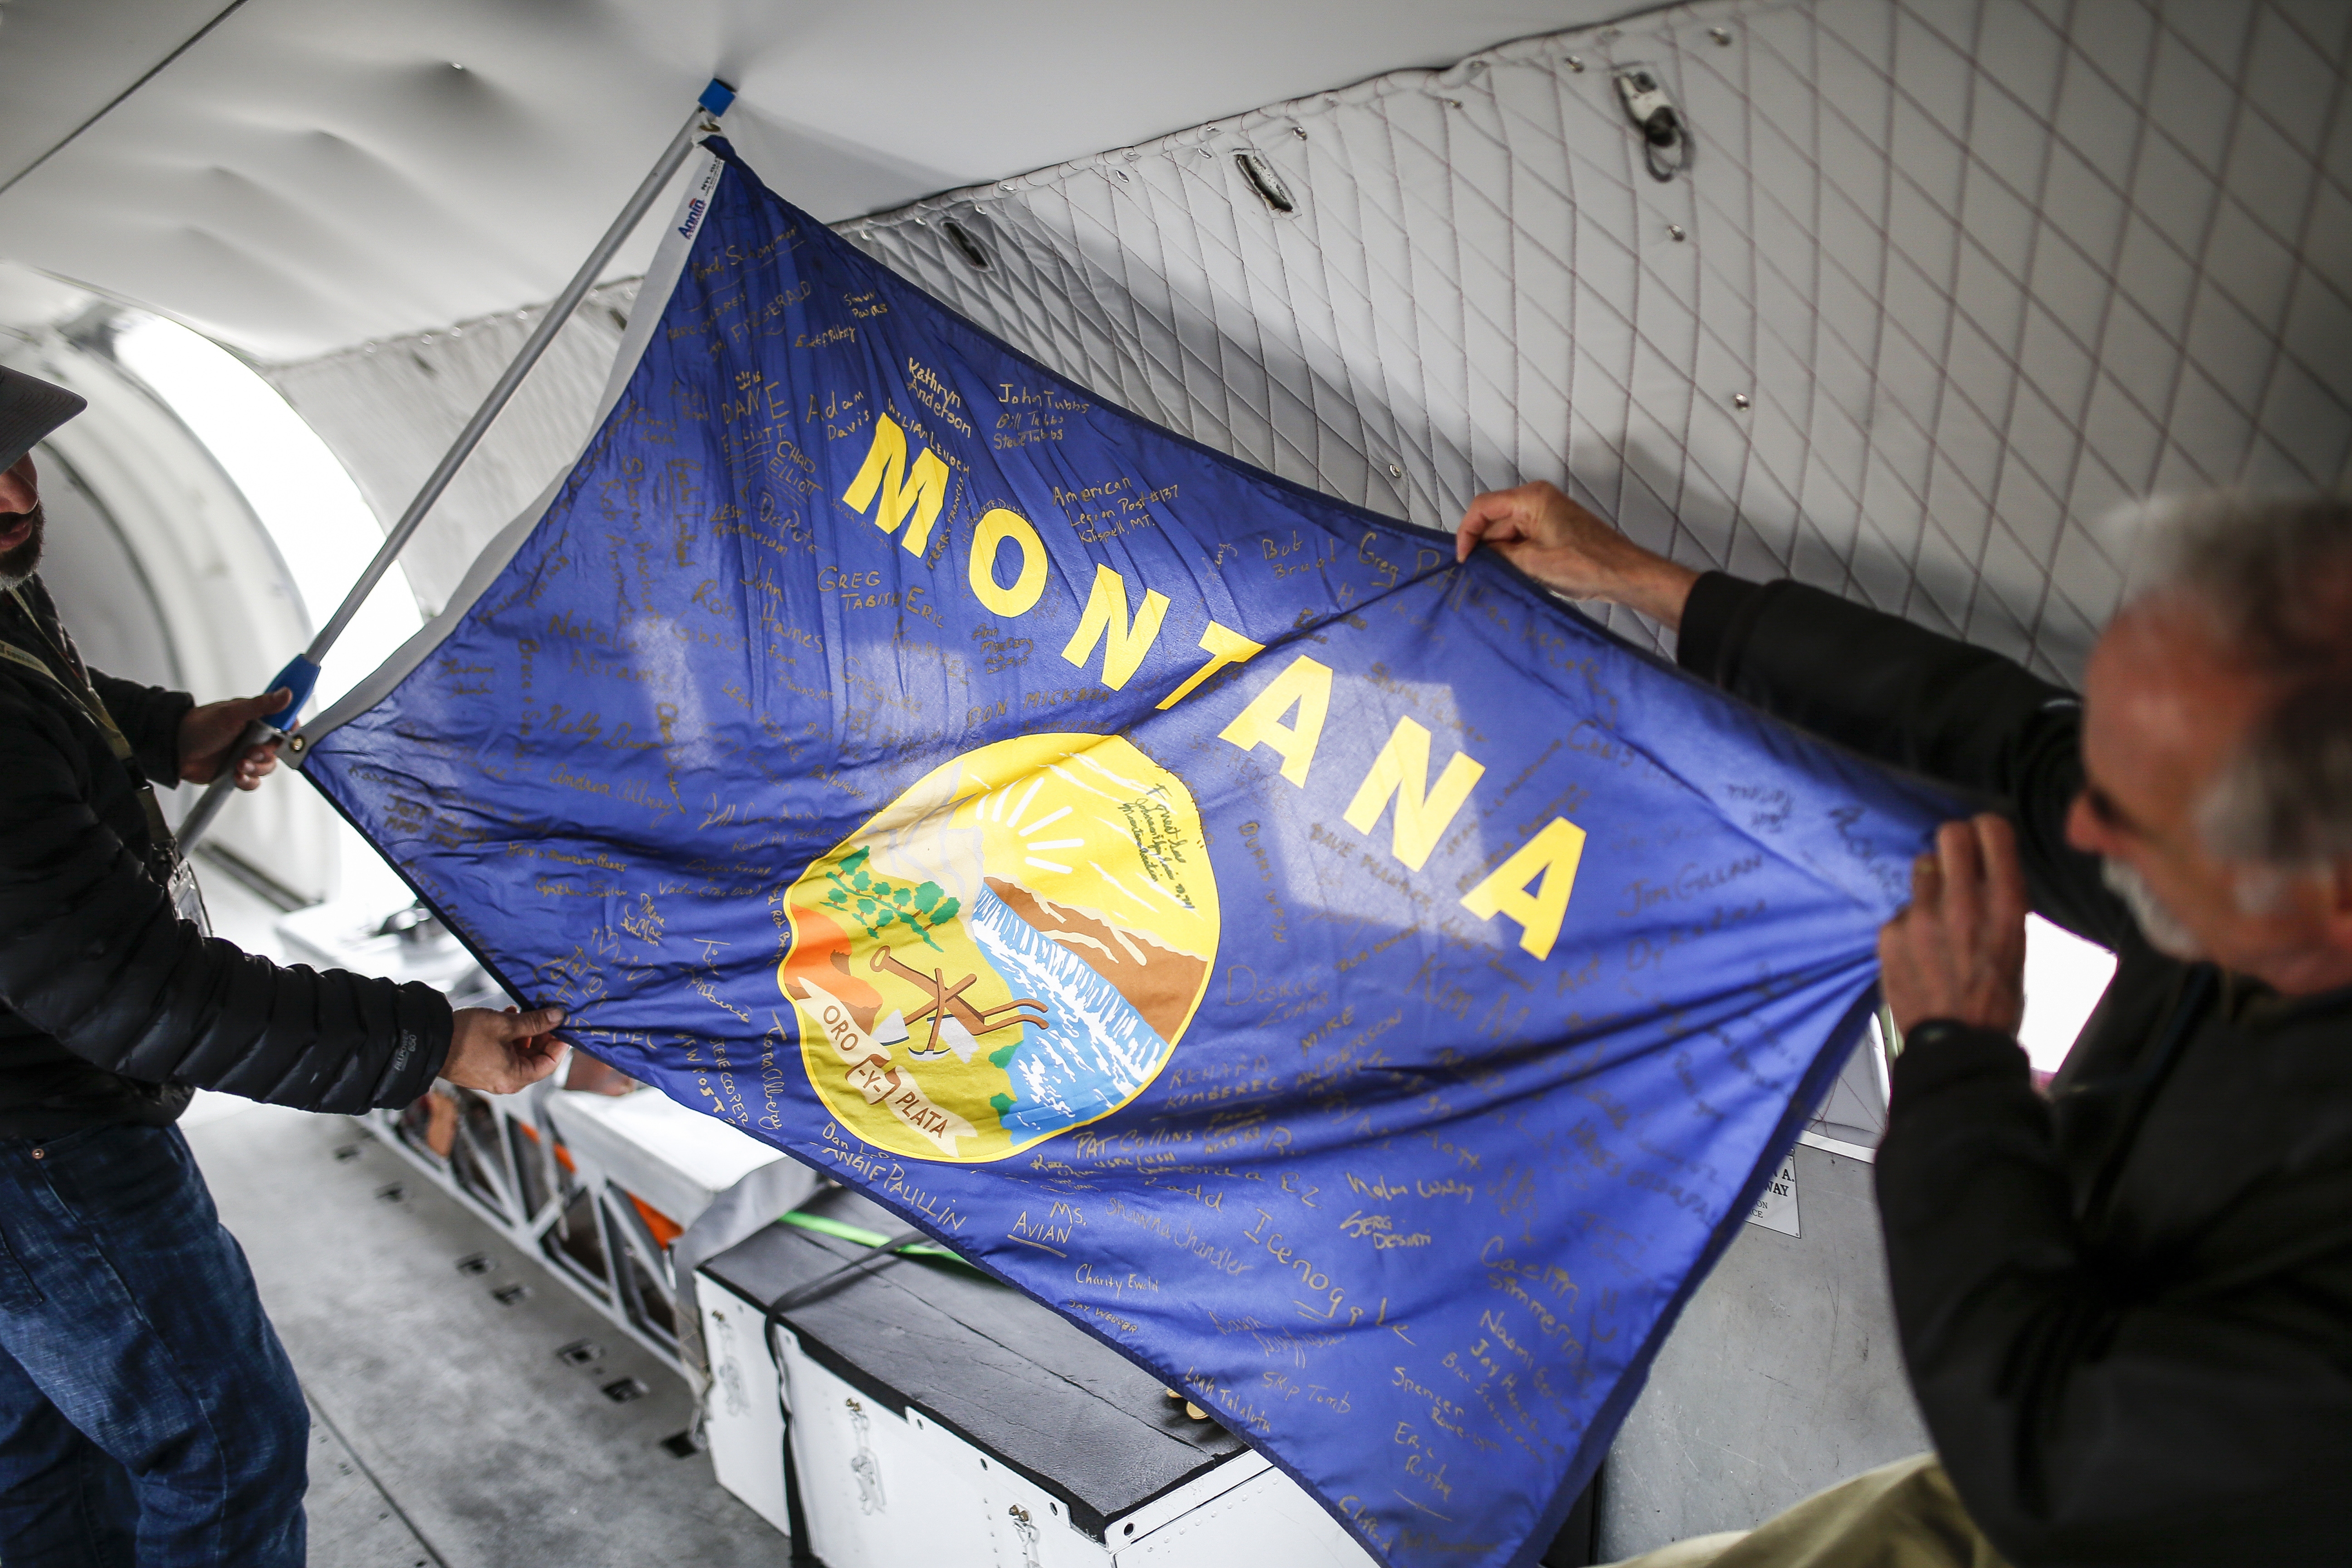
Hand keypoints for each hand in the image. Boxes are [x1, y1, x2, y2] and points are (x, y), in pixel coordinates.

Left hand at [178, 688, 291, 787]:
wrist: (173, 751)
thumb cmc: (197, 727)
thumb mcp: (232, 713)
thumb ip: (262, 705)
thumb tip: (286, 693)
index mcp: (255, 719)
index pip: (284, 724)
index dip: (288, 732)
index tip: (285, 737)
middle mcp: (252, 737)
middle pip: (277, 751)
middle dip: (265, 755)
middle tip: (250, 752)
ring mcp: (245, 755)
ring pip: (267, 767)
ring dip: (255, 769)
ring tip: (238, 765)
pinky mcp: (237, 772)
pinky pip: (253, 782)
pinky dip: (247, 781)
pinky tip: (236, 776)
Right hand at [443, 1004, 567, 1094]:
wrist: (428, 1041)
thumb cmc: (465, 1036)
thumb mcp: (505, 1024)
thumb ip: (535, 1022)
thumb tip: (558, 1017)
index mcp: (515, 1078)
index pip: (550, 1064)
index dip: (559, 1043)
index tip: (563, 1024)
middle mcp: (505, 1082)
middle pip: (535, 1059)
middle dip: (541, 1035)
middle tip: (545, 1015)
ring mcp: (492, 1076)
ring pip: (520, 1054)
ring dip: (525, 1033)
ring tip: (523, 1012)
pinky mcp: (481, 1068)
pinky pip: (504, 1053)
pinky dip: (509, 1037)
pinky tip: (508, 1017)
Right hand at [1454, 481, 1699, 626]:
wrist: (1624, 574)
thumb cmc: (1585, 565)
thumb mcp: (1532, 563)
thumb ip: (1499, 555)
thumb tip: (1477, 556)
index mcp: (1531, 499)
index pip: (1483, 507)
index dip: (1467, 533)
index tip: (1463, 560)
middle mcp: (1537, 499)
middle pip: (1495, 520)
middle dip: (1485, 546)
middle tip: (1479, 575)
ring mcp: (1546, 513)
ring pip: (1508, 532)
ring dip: (1501, 554)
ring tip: (1500, 578)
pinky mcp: (1553, 528)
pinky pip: (1523, 538)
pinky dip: (1516, 556)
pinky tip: (1517, 575)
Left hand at [1878, 815, 2028, 1036]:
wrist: (1956, 1043)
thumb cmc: (1996, 997)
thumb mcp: (2016, 945)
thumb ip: (1999, 902)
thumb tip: (1983, 868)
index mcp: (2004, 904)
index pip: (1992, 832)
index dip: (1984, 829)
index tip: (1980, 837)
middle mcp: (1963, 901)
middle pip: (1949, 835)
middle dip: (1952, 843)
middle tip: (1953, 863)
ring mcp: (1922, 915)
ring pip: (1921, 868)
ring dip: (1929, 883)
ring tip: (1936, 916)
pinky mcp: (1891, 932)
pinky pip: (1901, 910)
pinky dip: (1908, 924)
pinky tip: (1918, 951)